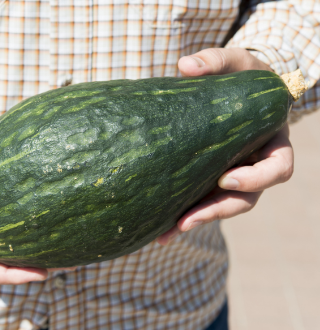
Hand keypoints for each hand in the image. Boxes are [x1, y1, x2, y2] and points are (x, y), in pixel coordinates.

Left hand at [157, 48, 293, 244]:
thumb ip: (215, 61)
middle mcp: (255, 165)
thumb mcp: (235, 61)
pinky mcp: (211, 177)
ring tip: (165, 233)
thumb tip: (184, 67)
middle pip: (246, 199)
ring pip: (222, 207)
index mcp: (272, 142)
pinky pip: (203, 200)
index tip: (227, 179)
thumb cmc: (241, 74)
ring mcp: (233, 174)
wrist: (234, 87)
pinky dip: (184, 213)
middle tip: (186, 221)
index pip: (278, 169)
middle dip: (216, 211)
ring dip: (196, 220)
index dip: (257, 179)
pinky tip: (159, 226)